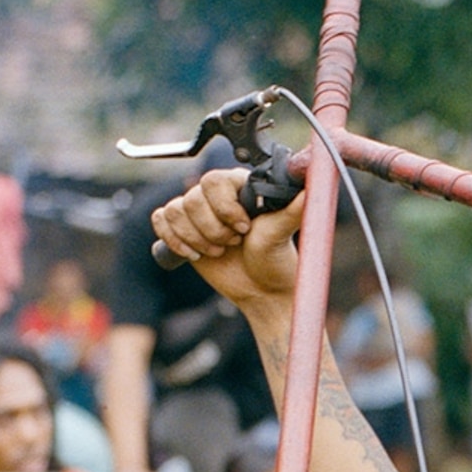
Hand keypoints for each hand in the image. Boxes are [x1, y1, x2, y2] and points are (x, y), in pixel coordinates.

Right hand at [147, 166, 299, 312]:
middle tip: (233, 244)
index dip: (224, 209)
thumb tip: (310, 188)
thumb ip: (292, 208)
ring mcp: (198, 212)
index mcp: (241, 187)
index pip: (214, 181)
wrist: (263, 291)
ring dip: (195, 238)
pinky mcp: (183, 229)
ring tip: (219, 251)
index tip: (243, 230)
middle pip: (192, 198)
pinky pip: (161, 220)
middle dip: (212, 230)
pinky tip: (195, 254)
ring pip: (175, 211)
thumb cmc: (276, 261)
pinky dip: (174, 240)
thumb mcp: (282, 233)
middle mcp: (218, 195)